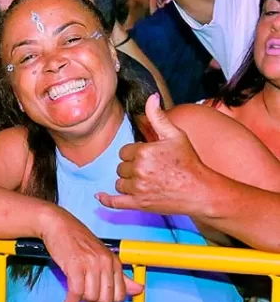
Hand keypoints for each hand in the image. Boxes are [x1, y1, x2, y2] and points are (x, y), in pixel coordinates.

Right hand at [39, 208, 143, 301]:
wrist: (58, 223)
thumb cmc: (77, 237)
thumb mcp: (102, 255)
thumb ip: (120, 275)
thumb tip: (138, 289)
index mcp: (113, 260)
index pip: (120, 294)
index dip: (108, 300)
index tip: (98, 297)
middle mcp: (104, 262)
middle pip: (106, 298)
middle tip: (85, 296)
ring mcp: (90, 264)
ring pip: (91, 297)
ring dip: (81, 301)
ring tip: (75, 294)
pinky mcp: (74, 266)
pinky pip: (76, 292)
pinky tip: (68, 301)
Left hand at [97, 94, 217, 215]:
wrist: (202, 191)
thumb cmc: (189, 162)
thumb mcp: (176, 135)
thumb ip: (158, 117)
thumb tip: (151, 98)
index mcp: (143, 152)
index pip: (125, 151)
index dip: (136, 154)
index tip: (150, 157)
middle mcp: (138, 170)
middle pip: (121, 167)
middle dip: (132, 167)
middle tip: (153, 170)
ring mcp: (138, 188)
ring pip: (119, 182)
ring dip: (128, 181)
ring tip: (148, 181)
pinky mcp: (139, 204)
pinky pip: (115, 202)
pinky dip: (106, 199)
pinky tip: (99, 196)